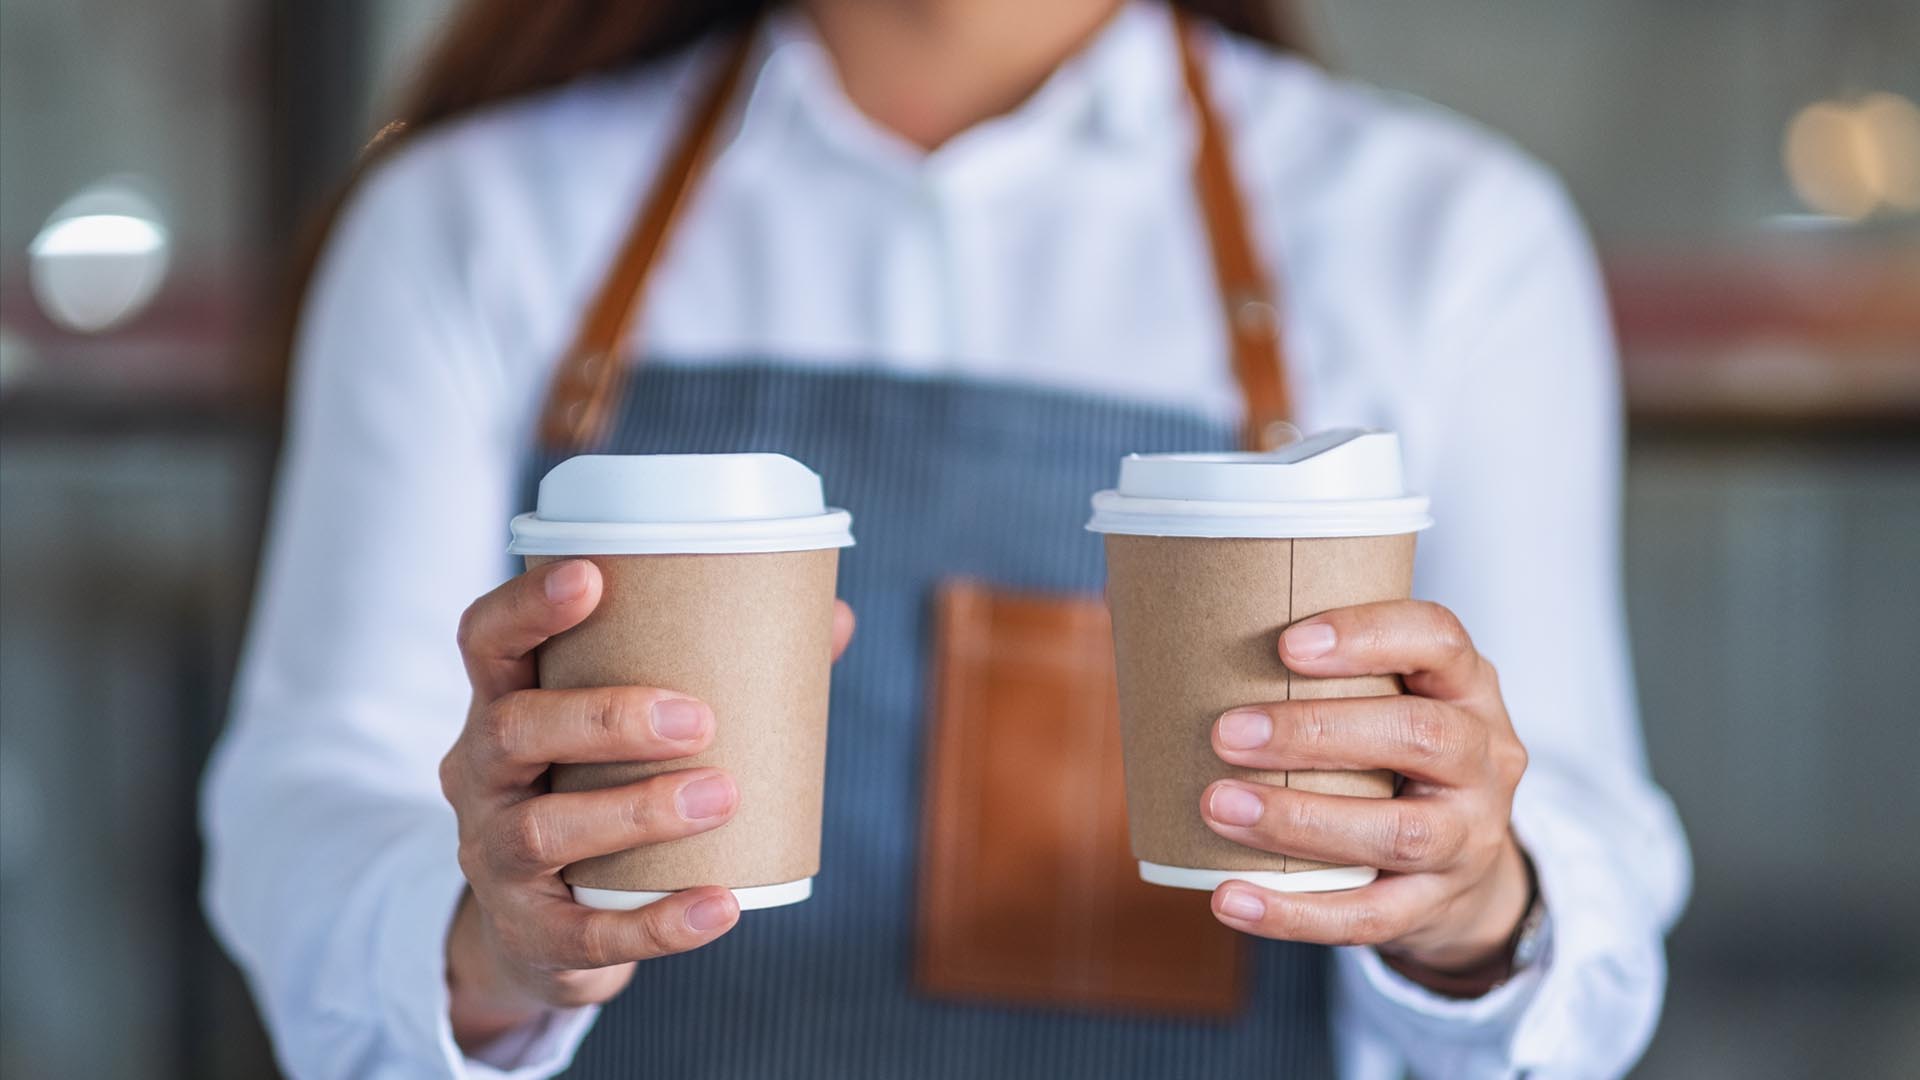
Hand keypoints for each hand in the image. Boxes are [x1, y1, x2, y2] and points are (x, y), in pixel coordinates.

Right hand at [440, 559, 854, 1047]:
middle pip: (514, 729)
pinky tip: (723, 905)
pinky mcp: (530, 936)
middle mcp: (479, 775)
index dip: (527, 605)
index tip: (592, 576)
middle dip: (606, 717)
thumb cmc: (598, 793)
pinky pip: (587, 934)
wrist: (541, 932)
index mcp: (503, 704)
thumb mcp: (624, 735)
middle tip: (699, 719)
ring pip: (544, 830)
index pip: (484, 640)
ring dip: (638, 810)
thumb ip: (722, 674)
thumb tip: (835, 620)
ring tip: (721, 796)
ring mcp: (494, 859)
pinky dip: (660, 922)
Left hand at [1200, 600, 1531, 993]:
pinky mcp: (1436, 906)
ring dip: (1299, 820)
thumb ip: (1326, 674)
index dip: (1368, 637)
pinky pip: (1369, 917)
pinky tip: (1228, 898)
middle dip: (1316, 733)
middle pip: (1422, 735)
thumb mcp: (1393, 700)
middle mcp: (1485, 760)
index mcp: (1468, 689)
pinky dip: (1293, 912)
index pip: (1439, 640)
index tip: (1286, 644)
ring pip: (1398, 833)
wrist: (1462, 869)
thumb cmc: (1394, 757)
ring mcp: (1470, 839)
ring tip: (1218, 807)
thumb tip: (1178, 640)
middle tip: (1226, 734)